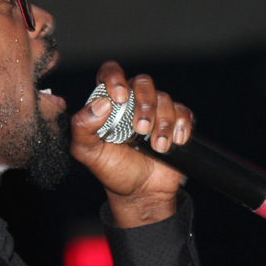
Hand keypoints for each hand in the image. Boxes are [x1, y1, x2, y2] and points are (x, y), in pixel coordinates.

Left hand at [70, 61, 194, 227]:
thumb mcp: (87, 152)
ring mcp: (155, 111)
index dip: (115, 77)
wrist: (140, 193)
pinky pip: (183, 112)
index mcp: (108, 103)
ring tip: (157, 147)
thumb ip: (82, 127)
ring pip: (165, 98)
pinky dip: (181, 125)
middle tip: (140, 129)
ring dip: (162, 123)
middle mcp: (132, 102)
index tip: (118, 98)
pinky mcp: (175, 122)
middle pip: (143, 82)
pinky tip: (175, 141)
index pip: (111, 72)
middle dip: (145, 104)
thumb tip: (100, 104)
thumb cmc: (112, 170)